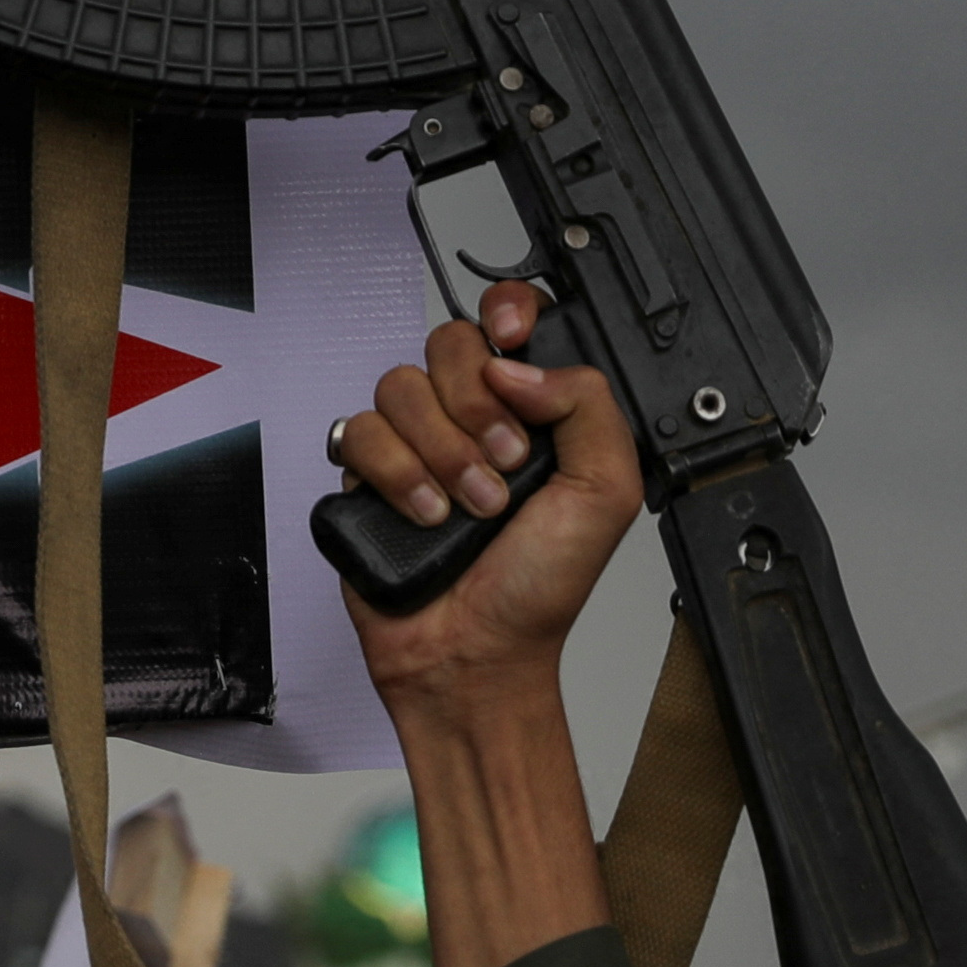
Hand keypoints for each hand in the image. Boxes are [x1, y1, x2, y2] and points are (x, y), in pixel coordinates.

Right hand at [338, 282, 640, 729]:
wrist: (478, 654)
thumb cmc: (541, 587)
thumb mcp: (607, 492)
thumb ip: (587, 404)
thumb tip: (517, 363)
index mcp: (531, 409)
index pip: (509, 319)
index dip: (506, 312)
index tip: (511, 339)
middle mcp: (471, 417)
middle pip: (448, 344)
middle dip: (476, 405)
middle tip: (503, 463)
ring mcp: (417, 443)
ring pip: (399, 385)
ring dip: (441, 452)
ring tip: (469, 506)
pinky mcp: (369, 474)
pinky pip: (360, 431)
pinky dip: (397, 476)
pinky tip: (426, 516)